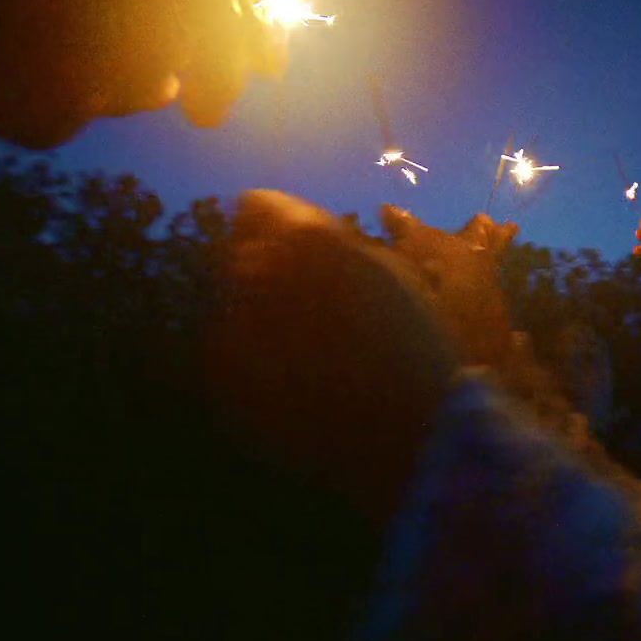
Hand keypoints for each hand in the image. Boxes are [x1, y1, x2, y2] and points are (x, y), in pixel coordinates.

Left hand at [205, 190, 459, 524]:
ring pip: (230, 301)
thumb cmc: (417, 346)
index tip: (303, 253)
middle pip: (240, 251)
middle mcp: (256, 271)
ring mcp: (231, 327)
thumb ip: (339, 243)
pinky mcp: (222, 378)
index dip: (282, 226)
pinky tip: (291, 382)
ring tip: (303, 350)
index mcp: (303, 239)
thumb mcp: (393, 272)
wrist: (411, 436)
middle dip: (268, 270)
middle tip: (308, 306)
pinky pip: (226, 352)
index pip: (256, 204)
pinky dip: (249, 360)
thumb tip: (307, 236)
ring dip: (256, 315)